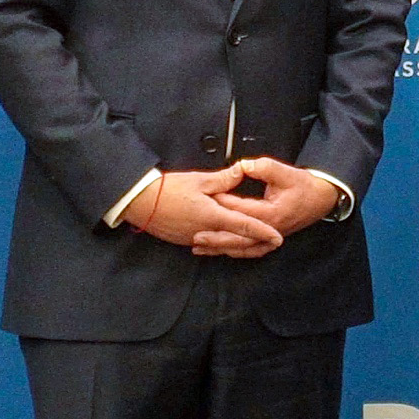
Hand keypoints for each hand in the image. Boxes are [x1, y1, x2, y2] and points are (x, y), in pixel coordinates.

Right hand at [122, 166, 283, 255]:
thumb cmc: (168, 189)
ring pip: (224, 247)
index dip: (262, 232)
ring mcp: (195, 238)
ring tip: (257, 246)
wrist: (140, 202)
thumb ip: (224, 179)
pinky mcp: (186, 240)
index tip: (277, 238)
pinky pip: (211, 247)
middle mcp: (206, 231)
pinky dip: (223, 246)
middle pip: (237, 241)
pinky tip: (230, 244)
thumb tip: (242, 171)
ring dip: (241, 247)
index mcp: (212, 214)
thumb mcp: (199, 180)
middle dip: (257, 244)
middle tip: (273, 244)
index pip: (244, 225)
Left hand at [198, 157, 341, 257]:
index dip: (220, 205)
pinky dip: (235, 252)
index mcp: (270, 213)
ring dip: (220, 249)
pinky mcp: (270, 239)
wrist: (321, 199)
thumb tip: (243, 166)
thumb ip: (263, 167)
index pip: (239, 211)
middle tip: (194, 236)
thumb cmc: (303, 186)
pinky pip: (250, 251)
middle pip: (237, 238)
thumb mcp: (285, 172)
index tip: (203, 201)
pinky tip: (222, 252)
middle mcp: (268, 229)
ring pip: (242, 248)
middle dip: (215, 238)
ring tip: (200, 248)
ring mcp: (270, 237)